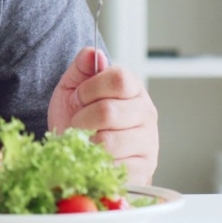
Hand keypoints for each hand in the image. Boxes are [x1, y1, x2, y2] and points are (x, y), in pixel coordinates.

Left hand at [47, 47, 158, 185]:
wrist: (79, 153)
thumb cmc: (79, 118)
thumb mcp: (73, 88)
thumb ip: (82, 68)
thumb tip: (94, 54)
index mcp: (133, 88)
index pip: (118, 79)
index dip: (90, 89)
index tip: (78, 98)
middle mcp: (146, 113)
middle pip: (109, 112)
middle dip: (82, 119)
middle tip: (77, 124)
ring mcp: (148, 142)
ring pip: (109, 142)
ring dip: (86, 143)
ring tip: (85, 141)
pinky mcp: (143, 169)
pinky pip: (114, 167)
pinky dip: (96, 164)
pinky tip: (95, 159)